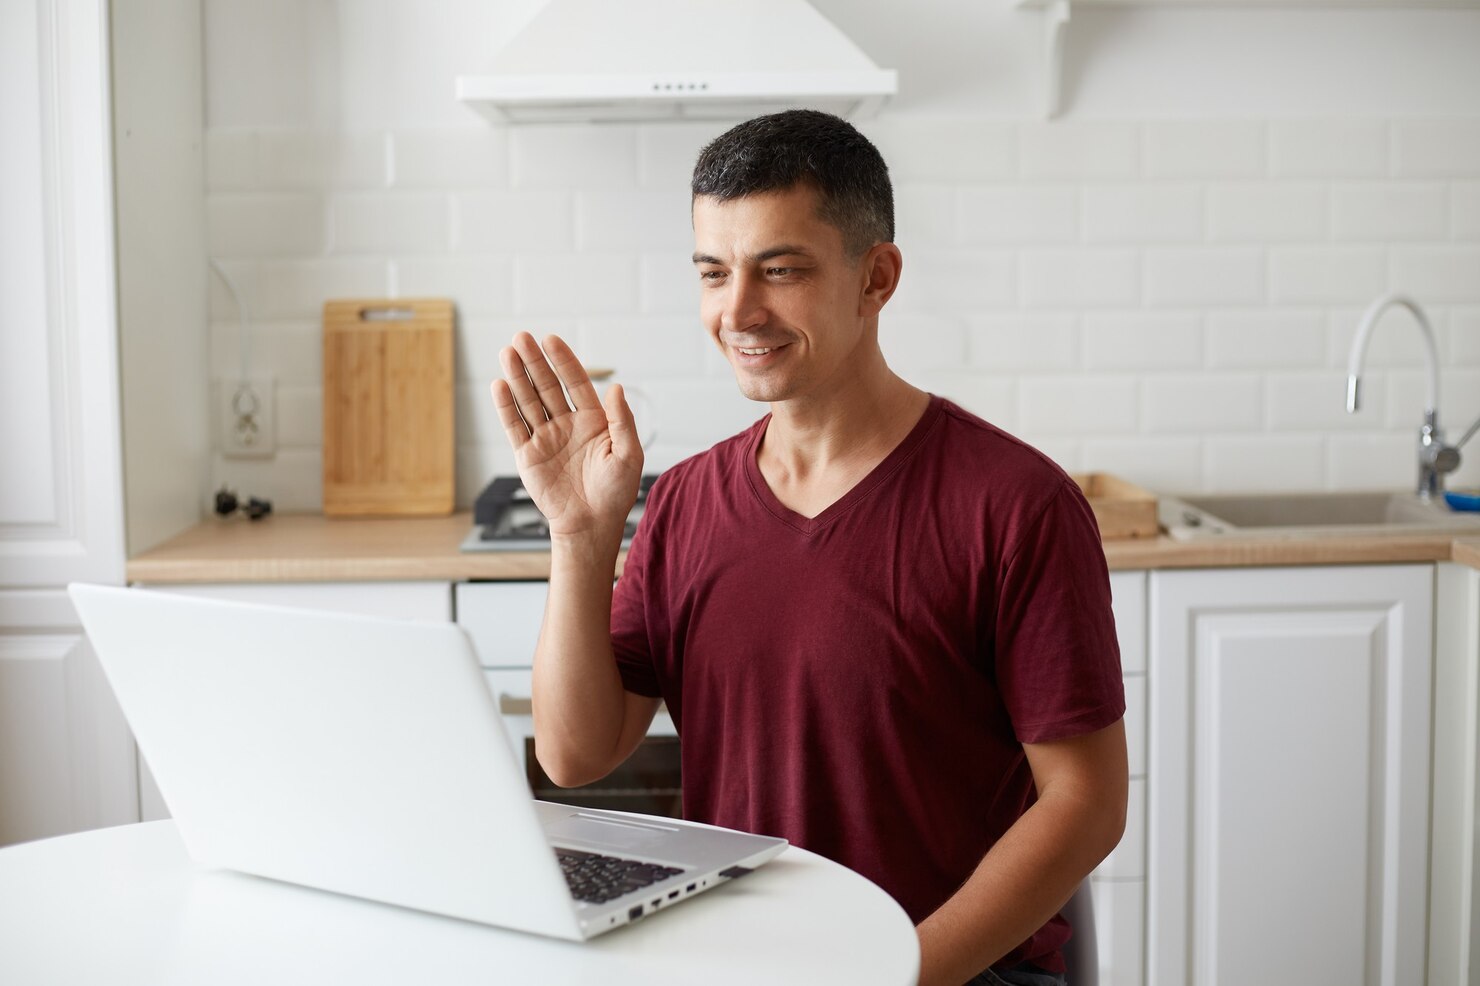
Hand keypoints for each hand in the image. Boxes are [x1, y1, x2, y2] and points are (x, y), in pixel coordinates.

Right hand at [491, 333, 643, 542]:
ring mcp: (545, 438)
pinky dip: (506, 407)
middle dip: (534, 362)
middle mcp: (567, 424)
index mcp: (593, 420)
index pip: (575, 382)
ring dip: (517, 377)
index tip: (550, 339)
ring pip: (528, 401)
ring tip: (507, 352)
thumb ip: (621, 420)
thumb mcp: (628, 454)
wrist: (591, 525)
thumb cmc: (615, 493)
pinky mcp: (527, 455)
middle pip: (547, 386)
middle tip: (520, 337)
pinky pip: (514, 426)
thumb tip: (616, 387)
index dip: (563, 361)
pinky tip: (499, 385)